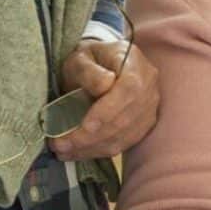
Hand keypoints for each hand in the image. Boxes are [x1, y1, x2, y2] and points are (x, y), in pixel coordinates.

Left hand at [50, 38, 159, 160]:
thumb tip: (104, 85)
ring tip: (64, 151)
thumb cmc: (89, 59)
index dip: (109, 111)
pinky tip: (77, 152)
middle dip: (92, 137)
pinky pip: (123, 144)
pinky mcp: (143, 126)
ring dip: (92, 148)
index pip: (129, 91)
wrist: (103, 66)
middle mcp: (149, 88)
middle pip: (126, 119)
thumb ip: (89, 70)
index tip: (85, 126)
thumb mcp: (81, 57)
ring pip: (124, 136)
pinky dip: (98, 151)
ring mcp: (149, 109)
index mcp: (136, 65)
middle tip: (61, 144)